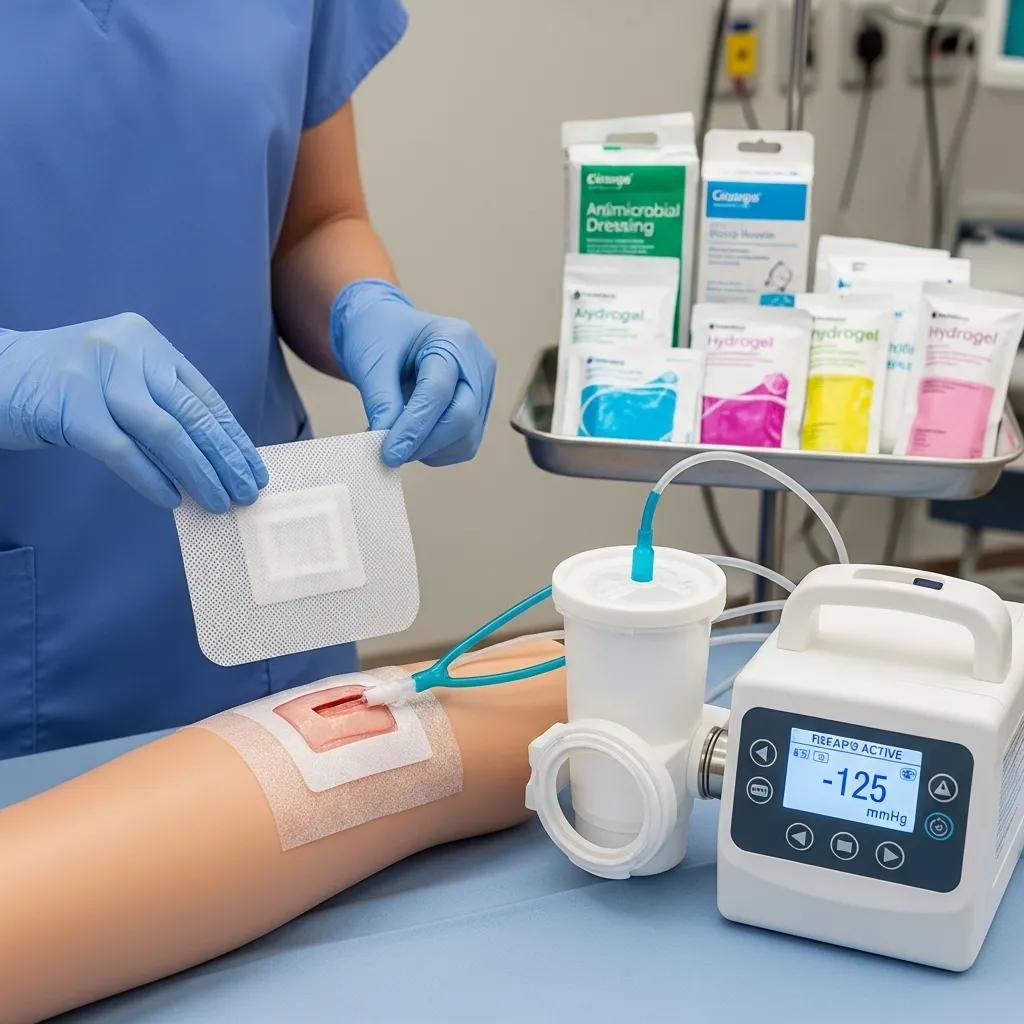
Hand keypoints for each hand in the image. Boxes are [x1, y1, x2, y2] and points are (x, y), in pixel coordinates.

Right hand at [0, 313, 267, 511]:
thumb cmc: (60, 386)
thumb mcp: (117, 380)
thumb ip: (158, 404)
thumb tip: (211, 457)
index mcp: (147, 342)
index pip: (203, 397)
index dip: (233, 437)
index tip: (253, 469)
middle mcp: (127, 350)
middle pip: (192, 415)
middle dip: (225, 459)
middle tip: (246, 493)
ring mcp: (97, 375)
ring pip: (166, 433)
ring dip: (198, 473)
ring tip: (217, 502)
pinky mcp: (70, 406)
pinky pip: (123, 451)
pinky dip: (151, 478)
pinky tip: (171, 499)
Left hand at [330, 279, 495, 466]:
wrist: (389, 332)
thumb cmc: (380, 336)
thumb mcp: (371, 361)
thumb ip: (381, 401)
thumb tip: (385, 441)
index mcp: (454, 339)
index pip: (439, 392)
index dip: (414, 428)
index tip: (388, 453)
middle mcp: (478, 364)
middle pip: (463, 418)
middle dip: (424, 443)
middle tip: (388, 453)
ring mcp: (483, 389)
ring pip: (466, 439)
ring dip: (428, 450)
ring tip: (397, 438)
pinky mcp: (479, 411)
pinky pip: (463, 444)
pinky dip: (435, 451)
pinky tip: (412, 436)